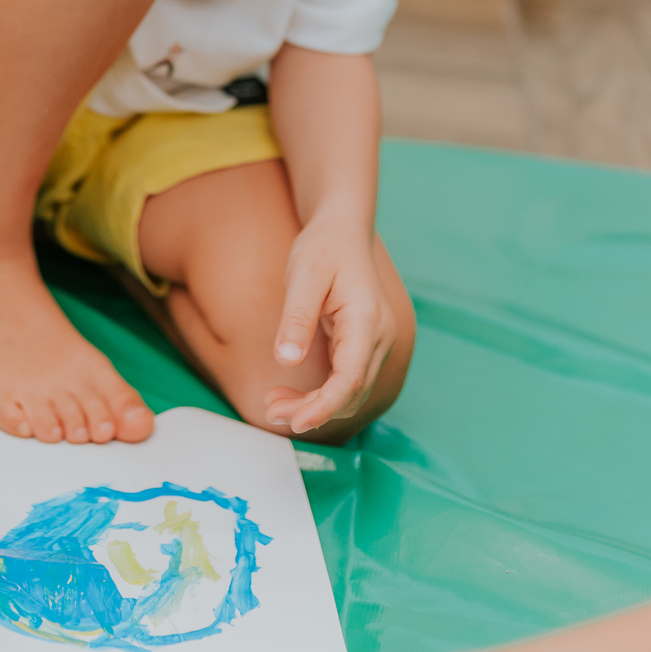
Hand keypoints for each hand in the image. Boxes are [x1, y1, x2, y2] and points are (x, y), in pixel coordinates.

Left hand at [265, 216, 396, 433]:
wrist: (343, 230)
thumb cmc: (324, 247)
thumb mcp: (303, 275)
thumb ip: (297, 317)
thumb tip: (286, 360)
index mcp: (367, 320)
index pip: (350, 378)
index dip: (324, 406)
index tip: (295, 421)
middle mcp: (379, 336)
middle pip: (351, 392)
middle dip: (313, 411)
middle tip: (271, 411)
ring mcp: (375, 342)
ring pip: (350, 392)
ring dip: (316, 406)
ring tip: (275, 405)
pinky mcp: (364, 345)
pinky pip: (347, 380)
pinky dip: (322, 394)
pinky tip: (292, 393)